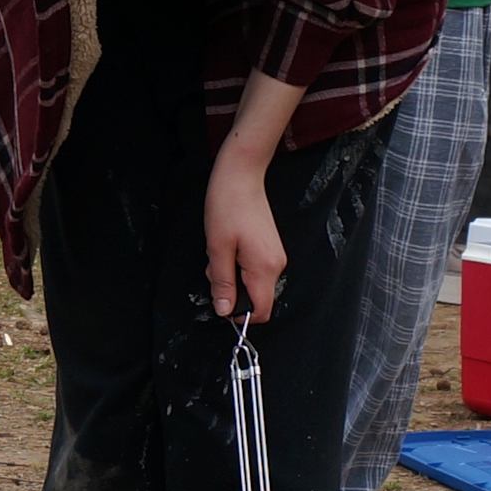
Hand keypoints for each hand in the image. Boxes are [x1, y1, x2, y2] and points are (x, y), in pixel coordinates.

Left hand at [204, 148, 286, 323]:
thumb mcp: (218, 248)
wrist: (241, 176)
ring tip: (219, 251)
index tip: (220, 303)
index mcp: (265, 268)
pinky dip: (237, 265)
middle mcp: (276, 265)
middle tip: (214, 266)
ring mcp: (275, 256)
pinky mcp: (270, 248)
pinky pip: (254, 269)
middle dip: (231, 290)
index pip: (261, 310)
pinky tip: (227, 247)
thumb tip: (224, 311)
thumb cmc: (228, 206)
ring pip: (252, 282)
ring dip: (231, 275)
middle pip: (255, 297)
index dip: (240, 314)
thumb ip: (223, 283)